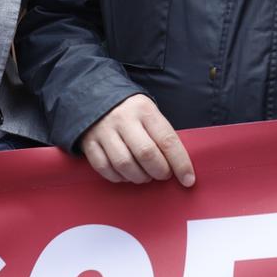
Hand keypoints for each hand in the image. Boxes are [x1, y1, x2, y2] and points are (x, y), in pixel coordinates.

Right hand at [79, 94, 194, 186]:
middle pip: (146, 153)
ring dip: (139, 177)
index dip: (180, 163)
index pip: (167, 140)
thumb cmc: (132, 111)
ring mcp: (104, 131)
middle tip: (163, 175)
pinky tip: (126, 175)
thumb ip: (161, 135)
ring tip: (146, 176)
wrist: (96, 96)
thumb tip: (177, 165)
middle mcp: (124, 119)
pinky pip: (105, 168)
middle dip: (159, 171)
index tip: (188, 179)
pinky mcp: (89, 143)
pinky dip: (119, 177)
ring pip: (124, 163)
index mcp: (145, 110)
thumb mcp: (150, 113)